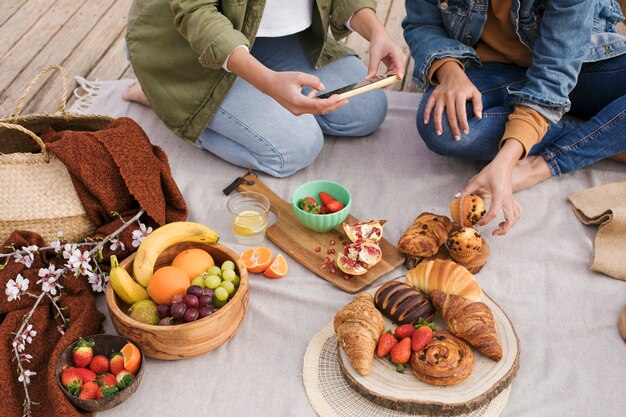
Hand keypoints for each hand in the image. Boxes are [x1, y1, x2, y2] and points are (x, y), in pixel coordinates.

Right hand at [226, 46, 346, 115]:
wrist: (269, 85)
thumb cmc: (283, 79)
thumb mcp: (299, 76)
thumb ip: (313, 81)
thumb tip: (323, 87)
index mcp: (298, 102)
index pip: (319, 105)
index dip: (331, 102)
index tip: (339, 96)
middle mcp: (298, 110)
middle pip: (320, 110)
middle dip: (334, 105)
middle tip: (346, 99)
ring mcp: (297, 111)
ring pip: (317, 110)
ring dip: (328, 104)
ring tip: (339, 98)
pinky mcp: (297, 110)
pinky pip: (310, 107)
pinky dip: (317, 102)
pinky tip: (319, 94)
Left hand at [349, 8, 404, 78]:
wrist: (380, 37)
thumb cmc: (378, 42)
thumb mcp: (374, 54)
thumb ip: (372, 67)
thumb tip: (368, 80)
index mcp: (397, 52)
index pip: (400, 64)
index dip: (399, 72)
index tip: (399, 78)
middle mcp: (400, 59)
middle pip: (397, 74)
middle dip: (388, 81)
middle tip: (377, 86)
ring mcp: (398, 64)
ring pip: (393, 77)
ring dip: (385, 81)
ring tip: (374, 85)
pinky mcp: (394, 67)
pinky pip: (390, 76)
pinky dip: (383, 79)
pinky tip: (376, 81)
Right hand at [424, 61, 482, 140]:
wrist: (453, 74)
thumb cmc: (466, 87)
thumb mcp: (475, 92)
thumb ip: (478, 105)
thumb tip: (479, 117)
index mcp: (460, 95)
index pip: (461, 112)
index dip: (463, 123)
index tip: (465, 132)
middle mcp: (449, 95)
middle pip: (450, 115)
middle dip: (453, 127)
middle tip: (456, 138)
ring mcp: (440, 96)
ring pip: (438, 112)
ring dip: (438, 124)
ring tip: (439, 133)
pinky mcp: (434, 95)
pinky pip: (428, 105)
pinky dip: (426, 113)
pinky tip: (426, 122)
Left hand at [459, 140, 523, 235]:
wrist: (504, 164)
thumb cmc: (492, 171)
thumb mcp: (477, 180)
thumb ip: (467, 189)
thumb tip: (456, 196)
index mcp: (499, 196)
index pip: (493, 213)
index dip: (485, 221)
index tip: (477, 223)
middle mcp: (507, 200)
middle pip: (511, 220)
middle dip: (503, 230)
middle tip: (493, 233)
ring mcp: (511, 200)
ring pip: (516, 217)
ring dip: (509, 226)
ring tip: (499, 228)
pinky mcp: (512, 198)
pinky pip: (517, 211)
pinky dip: (513, 219)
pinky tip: (504, 220)